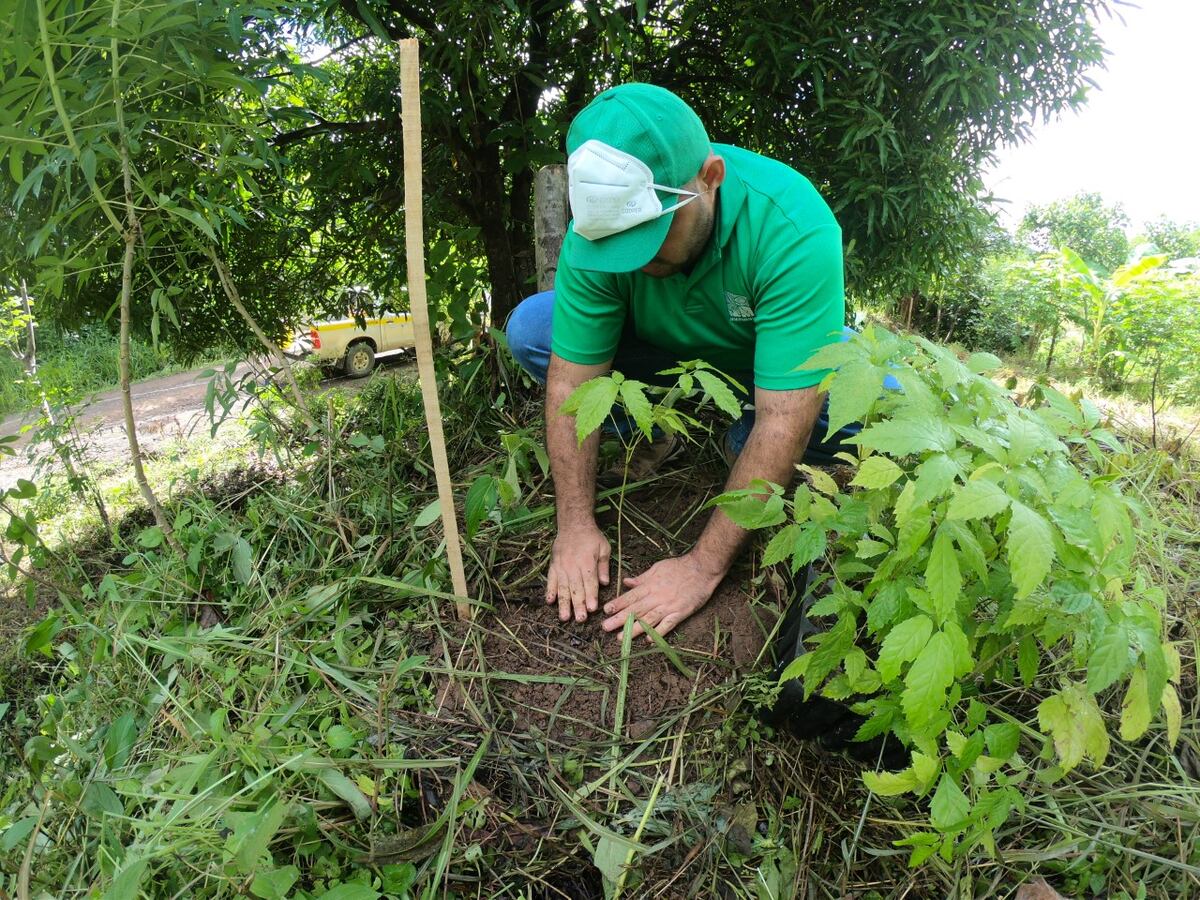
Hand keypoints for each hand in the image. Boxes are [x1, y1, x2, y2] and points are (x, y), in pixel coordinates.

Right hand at [546, 523, 610, 622]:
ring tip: (564, 617)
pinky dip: (550, 591)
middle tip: (580, 619)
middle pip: (576, 588)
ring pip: (563, 588)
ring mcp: (561, 566)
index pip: (589, 582)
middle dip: (578, 605)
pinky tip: (550, 602)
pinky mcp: (553, 566)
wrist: (572, 523)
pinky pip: (551, 580)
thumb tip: (605, 583)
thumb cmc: (591, 537)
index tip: (592, 609)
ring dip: (563, 603)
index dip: (591, 596)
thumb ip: (603, 566)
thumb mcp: (603, 547)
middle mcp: (572, 566)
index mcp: (586, 562)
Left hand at [601, 554, 722, 639]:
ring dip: (634, 629)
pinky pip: (668, 625)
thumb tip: (626, 582)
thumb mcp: (657, 567)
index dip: (617, 604)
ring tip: (621, 638)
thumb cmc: (680, 567)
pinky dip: (658, 632)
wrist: (703, 568)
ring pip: (648, 619)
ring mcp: (669, 606)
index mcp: (650, 585)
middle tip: (605, 627)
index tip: (605, 611)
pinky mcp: (680, 613)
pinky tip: (648, 640)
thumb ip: (642, 578)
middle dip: (619, 619)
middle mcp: (657, 597)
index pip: (631, 596)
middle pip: (635, 610)